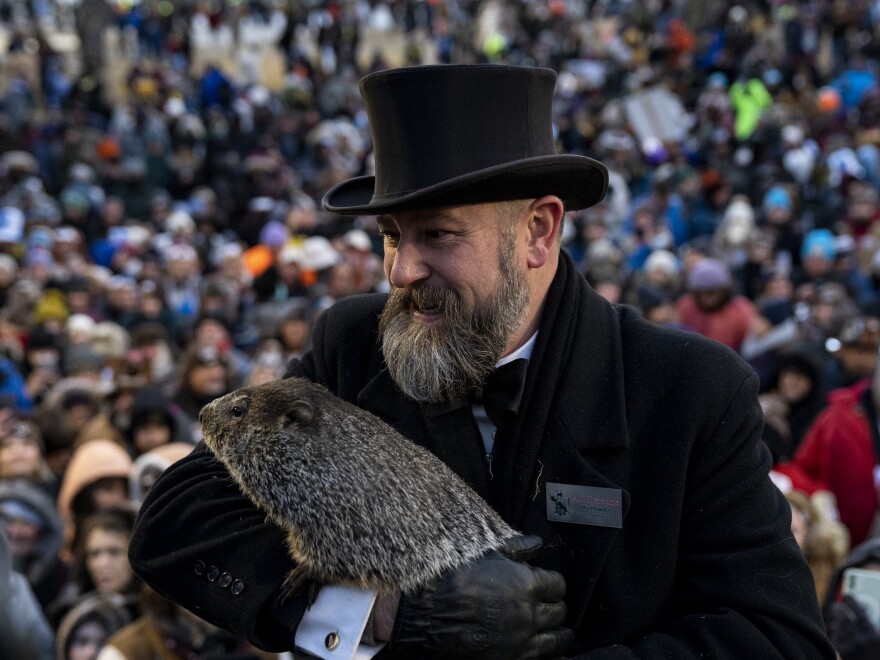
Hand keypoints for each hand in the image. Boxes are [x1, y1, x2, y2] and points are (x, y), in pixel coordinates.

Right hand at [387, 535, 571, 658]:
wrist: (425, 612)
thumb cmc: (453, 577)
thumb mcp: (485, 553)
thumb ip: (516, 547)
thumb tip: (537, 543)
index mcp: (527, 585)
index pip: (557, 585)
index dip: (553, 584)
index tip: (547, 585)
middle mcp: (529, 614)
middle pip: (558, 613)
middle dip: (555, 607)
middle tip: (548, 606)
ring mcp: (520, 641)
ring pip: (556, 640)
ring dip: (557, 633)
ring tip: (556, 631)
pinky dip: (547, 655)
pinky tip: (545, 651)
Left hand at [826, 596, 879, 659]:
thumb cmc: (876, 654)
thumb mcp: (879, 640)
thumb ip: (873, 626)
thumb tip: (862, 611)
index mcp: (873, 635)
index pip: (860, 613)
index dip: (852, 602)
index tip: (847, 595)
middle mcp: (861, 640)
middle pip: (843, 618)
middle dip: (838, 610)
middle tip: (836, 606)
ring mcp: (851, 647)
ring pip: (837, 627)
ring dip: (836, 622)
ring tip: (837, 620)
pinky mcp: (843, 653)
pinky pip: (834, 638)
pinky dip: (834, 634)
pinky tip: (837, 632)